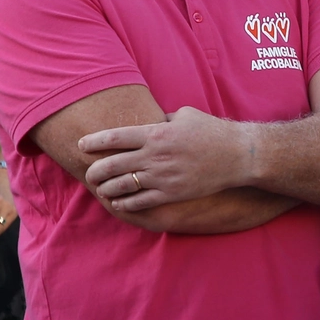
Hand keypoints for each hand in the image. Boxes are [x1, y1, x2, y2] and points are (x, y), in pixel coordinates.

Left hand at [78, 107, 249, 211]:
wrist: (237, 156)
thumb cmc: (211, 132)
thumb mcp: (185, 115)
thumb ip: (162, 119)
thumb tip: (149, 121)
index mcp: (156, 133)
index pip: (114, 137)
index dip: (93, 141)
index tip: (82, 145)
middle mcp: (155, 156)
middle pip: (112, 164)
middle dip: (95, 170)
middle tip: (89, 172)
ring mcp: (162, 177)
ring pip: (122, 186)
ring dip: (106, 189)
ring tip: (100, 189)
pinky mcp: (171, 194)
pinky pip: (140, 202)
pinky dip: (124, 204)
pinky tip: (118, 203)